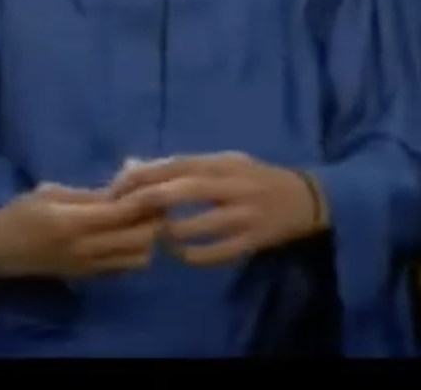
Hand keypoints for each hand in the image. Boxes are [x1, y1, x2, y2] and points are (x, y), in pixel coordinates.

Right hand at [0, 182, 164, 280]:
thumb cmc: (20, 213)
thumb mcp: (50, 193)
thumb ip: (89, 195)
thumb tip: (124, 190)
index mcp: (73, 222)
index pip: (123, 212)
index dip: (146, 199)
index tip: (156, 185)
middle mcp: (86, 249)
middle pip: (140, 238)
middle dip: (153, 218)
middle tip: (153, 201)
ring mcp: (90, 267)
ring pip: (139, 258)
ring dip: (147, 238)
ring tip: (139, 219)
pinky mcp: (90, 277)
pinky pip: (126, 267)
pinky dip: (134, 251)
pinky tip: (125, 235)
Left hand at [110, 152, 324, 266]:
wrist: (306, 198)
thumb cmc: (253, 178)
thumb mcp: (221, 162)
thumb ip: (181, 166)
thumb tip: (134, 167)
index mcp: (218, 163)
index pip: (171, 165)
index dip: (139, 177)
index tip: (114, 190)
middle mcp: (230, 185)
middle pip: (182, 190)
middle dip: (147, 201)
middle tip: (123, 215)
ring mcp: (243, 213)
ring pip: (200, 224)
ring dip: (170, 232)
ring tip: (153, 236)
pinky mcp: (255, 239)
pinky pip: (220, 251)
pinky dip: (196, 256)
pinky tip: (181, 256)